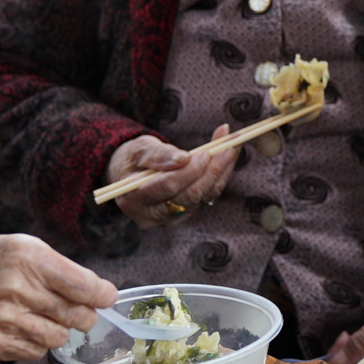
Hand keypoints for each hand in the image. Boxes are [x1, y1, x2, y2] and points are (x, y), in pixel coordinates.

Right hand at [0, 234, 117, 360]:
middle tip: (78, 309)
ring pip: (59, 337)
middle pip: (78, 316)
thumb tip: (95, 291)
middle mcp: (16, 288)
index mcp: (27, 257)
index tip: (106, 296)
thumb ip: (55, 267)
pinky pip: (34, 352)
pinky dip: (36, 342)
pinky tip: (22, 327)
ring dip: (59, 329)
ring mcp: (2, 319)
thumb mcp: (15, 245)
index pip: (84, 285)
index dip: (103, 294)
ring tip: (43, 316)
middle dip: (84, 314)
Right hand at [105, 128, 239, 229]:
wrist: (130, 174)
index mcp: (133, 198)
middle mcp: (151, 215)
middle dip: (212, 169)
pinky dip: (220, 175)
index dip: (190, 170)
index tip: (205, 152)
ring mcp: (169, 218)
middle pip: (190, 195)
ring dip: (221, 170)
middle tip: (228, 144)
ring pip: (203, 197)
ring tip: (232, 144)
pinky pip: (207, 196)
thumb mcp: (140, 149)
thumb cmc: (133, 159)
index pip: (168, 186)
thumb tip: (183, 159)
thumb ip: (159, 155)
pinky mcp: (185, 215)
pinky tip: (227, 156)